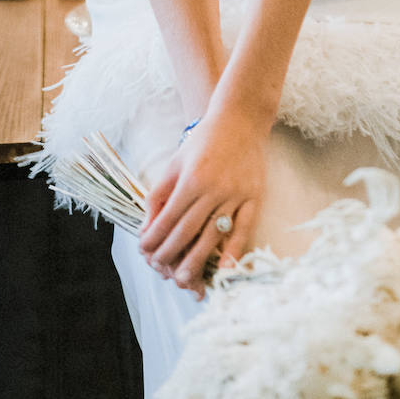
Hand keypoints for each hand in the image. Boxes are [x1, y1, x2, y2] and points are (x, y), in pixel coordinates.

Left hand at [138, 109, 266, 298]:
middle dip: (170, 254)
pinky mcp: (254, 198)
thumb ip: (160, 193)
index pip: (168, 218)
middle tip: (160, 269)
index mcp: (192, 179)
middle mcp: (214, 189)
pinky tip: (222, 270)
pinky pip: (243, 230)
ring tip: (184, 280)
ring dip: (196, 260)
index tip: (144, 250)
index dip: (154, 238)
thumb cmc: (204, 140)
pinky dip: (233, 252)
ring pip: (213, 236)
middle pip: (188, 231)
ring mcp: (236, 195)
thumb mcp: (176, 161)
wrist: (241, 119)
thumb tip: (146, 226)